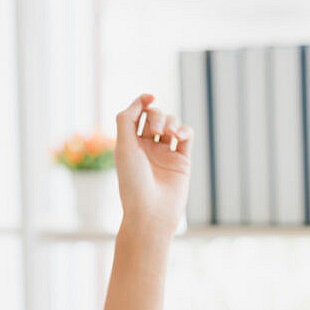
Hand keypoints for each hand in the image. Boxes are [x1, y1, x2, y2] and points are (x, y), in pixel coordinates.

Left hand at [114, 93, 191, 235]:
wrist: (151, 212)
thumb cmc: (133, 181)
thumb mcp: (123, 147)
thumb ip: (127, 120)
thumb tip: (142, 99)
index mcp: (130, 145)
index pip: (137, 115)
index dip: (142, 102)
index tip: (149, 97)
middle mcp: (147, 149)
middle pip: (155, 117)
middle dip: (157, 116)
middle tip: (156, 129)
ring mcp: (165, 154)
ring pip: (172, 124)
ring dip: (171, 122)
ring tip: (169, 134)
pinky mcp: (182, 162)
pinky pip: (187, 137)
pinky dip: (185, 130)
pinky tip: (179, 136)